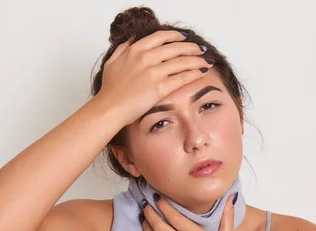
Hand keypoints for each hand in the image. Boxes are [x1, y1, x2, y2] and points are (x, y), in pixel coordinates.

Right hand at [98, 30, 213, 125]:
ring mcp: (154, 72)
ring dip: (197, 60)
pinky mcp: (160, 88)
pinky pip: (182, 77)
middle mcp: (146, 58)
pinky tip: (201, 72)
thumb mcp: (112, 63)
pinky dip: (194, 73)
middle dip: (192, 48)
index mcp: (135, 50)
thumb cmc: (110, 90)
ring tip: (206, 61)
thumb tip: (132, 39)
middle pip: (176, 47)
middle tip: (201, 50)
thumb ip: (122, 49)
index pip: (161, 37)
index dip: (176, 36)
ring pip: (182, 61)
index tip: (184, 38)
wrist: (109, 108)